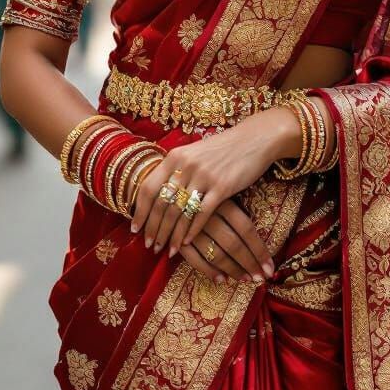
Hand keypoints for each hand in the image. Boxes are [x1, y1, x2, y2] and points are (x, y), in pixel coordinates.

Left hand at [129, 112, 292, 276]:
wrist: (254, 139)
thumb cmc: (222, 149)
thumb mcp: (194, 153)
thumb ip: (176, 171)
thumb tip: (158, 195)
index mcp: (175, 157)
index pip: (148, 188)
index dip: (140, 211)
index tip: (135, 229)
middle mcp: (186, 165)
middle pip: (162, 204)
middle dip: (154, 229)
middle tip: (151, 246)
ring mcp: (204, 176)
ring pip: (180, 213)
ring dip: (172, 235)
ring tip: (168, 250)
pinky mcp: (222, 187)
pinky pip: (201, 214)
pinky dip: (192, 231)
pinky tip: (187, 242)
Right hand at [176, 202, 275, 283]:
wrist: (171, 190)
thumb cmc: (207, 195)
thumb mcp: (224, 196)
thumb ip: (238, 216)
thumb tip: (261, 244)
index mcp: (223, 201)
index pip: (246, 229)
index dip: (259, 251)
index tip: (270, 268)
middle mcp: (208, 214)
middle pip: (233, 244)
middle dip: (249, 264)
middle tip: (260, 279)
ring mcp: (191, 228)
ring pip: (215, 254)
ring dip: (232, 270)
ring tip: (244, 279)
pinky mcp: (177, 239)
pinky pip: (195, 260)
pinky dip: (209, 272)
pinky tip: (221, 279)